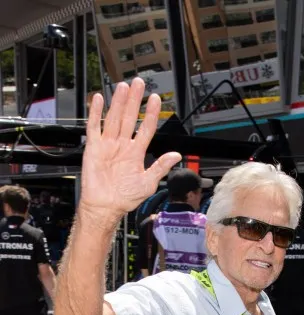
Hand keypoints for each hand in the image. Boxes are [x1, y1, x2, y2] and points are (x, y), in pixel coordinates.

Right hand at [81, 78, 181, 216]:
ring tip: (124, 87)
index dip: (152, 114)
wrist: (105, 207)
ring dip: (119, 102)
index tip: (156, 100)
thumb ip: (160, 167)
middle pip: (130, 118)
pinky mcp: (94, 148)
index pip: (146, 128)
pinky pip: (94, 127)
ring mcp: (108, 145)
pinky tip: (98, 99)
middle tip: (139, 83)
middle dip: (135, 100)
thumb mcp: (148, 183)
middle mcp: (122, 145)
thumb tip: (176, 155)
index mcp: (136, 153)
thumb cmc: (125, 198)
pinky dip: (95, 113)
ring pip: (114, 118)